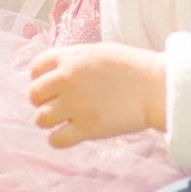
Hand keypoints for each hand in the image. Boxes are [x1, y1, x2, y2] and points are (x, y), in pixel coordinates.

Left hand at [29, 44, 166, 146]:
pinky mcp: (86, 128)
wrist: (156, 87)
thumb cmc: (134, 67)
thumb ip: (76, 59)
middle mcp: (67, 80)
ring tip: (65, 121)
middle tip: (59, 105)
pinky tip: (71, 135)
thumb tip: (59, 69)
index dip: (40, 78)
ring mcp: (75, 105)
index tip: (52, 86)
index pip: (35, 68)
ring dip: (50, 121)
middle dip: (43, 101)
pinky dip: (59, 140)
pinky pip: (55, 140)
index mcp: (70, 59)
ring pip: (40, 118)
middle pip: (34, 95)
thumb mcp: (100, 51)